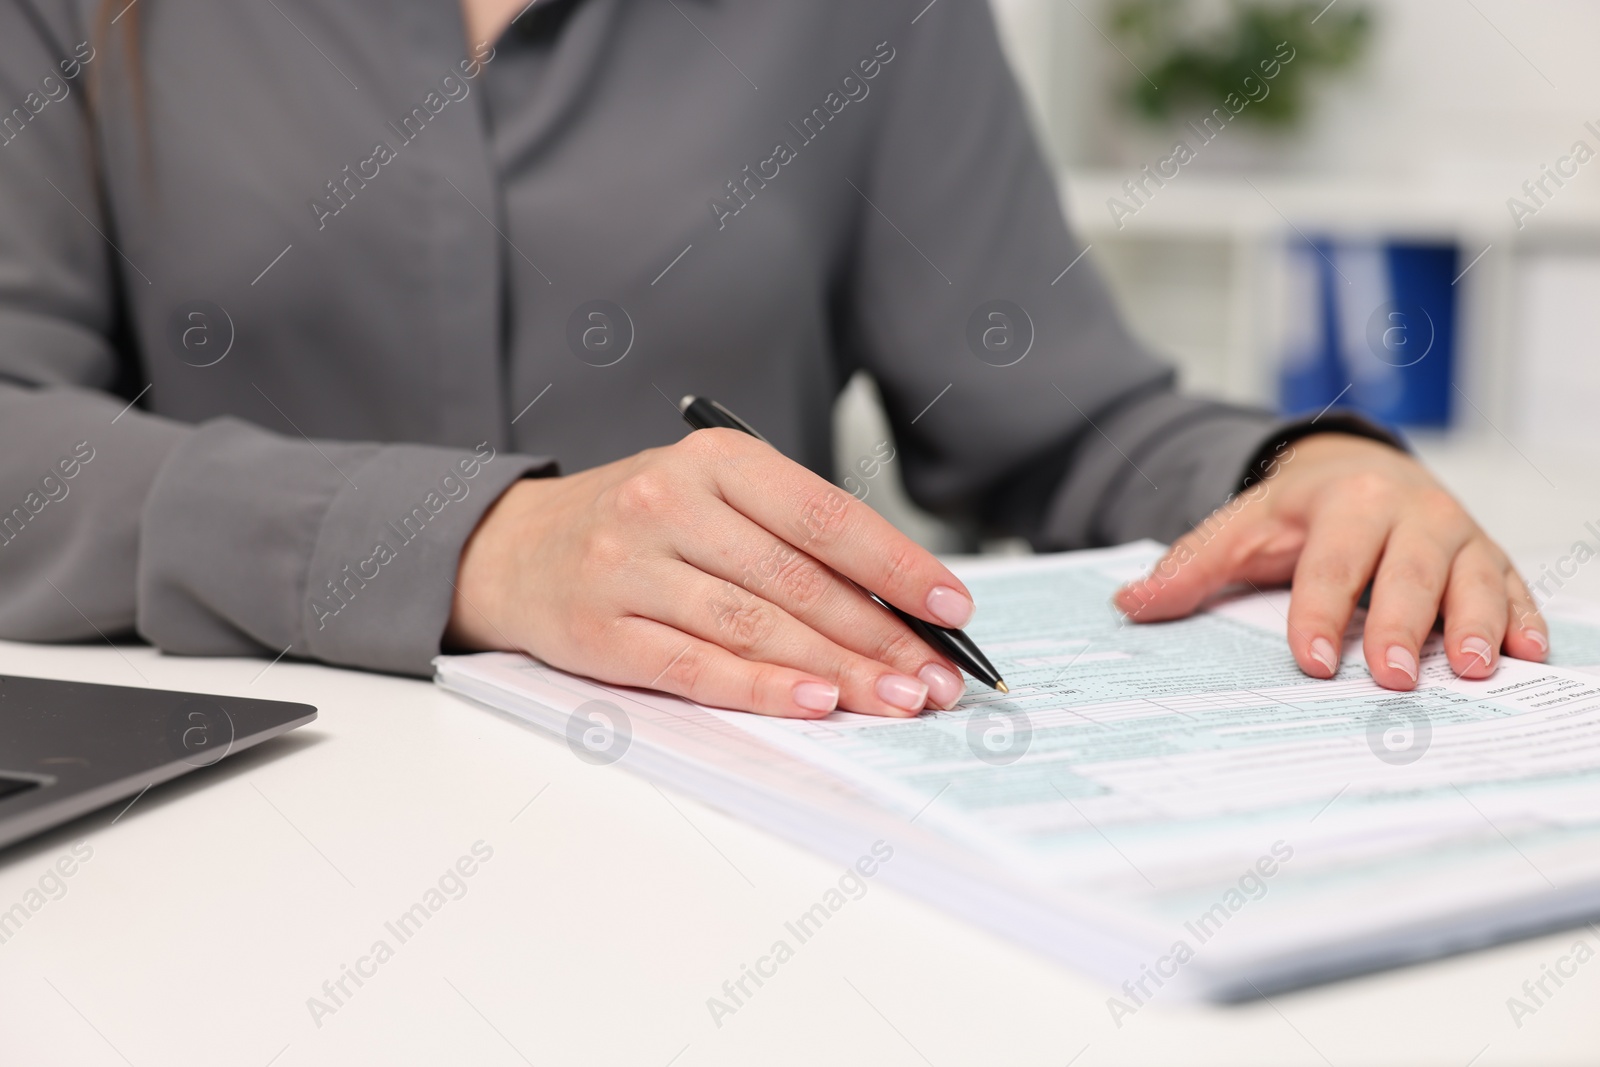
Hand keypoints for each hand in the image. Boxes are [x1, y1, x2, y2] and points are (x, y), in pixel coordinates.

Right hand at [445, 428, 972, 716]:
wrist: (514, 548)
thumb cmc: (641, 524)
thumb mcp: (713, 496)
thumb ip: (792, 537)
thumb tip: (898, 606)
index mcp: (714, 460)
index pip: (825, 515)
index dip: (896, 566)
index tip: (952, 608)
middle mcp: (668, 502)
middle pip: (798, 580)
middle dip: (881, 637)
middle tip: (937, 680)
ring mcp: (629, 567)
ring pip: (755, 626)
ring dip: (838, 671)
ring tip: (897, 701)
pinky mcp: (601, 630)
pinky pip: (696, 667)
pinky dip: (761, 690)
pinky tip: (814, 704)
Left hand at [1112, 433, 1546, 688]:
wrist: (1357, 471)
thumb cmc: (1296, 514)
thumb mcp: (1237, 530)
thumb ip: (1188, 570)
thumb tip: (1128, 605)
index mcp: (1346, 501)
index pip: (1331, 562)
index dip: (1319, 611)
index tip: (1307, 660)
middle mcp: (1412, 511)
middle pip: (1410, 570)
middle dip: (1403, 623)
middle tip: (1394, 677)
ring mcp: (1458, 535)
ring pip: (1474, 578)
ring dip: (1478, 624)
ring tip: (1478, 669)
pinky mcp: (1489, 559)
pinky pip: (1514, 588)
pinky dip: (1525, 619)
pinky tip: (1528, 655)